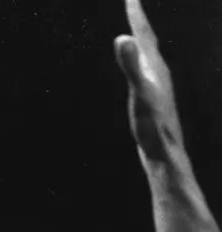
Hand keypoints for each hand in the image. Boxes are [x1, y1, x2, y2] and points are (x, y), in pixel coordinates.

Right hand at [114, 0, 184, 164]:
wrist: (167, 157)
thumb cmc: (153, 128)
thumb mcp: (140, 95)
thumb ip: (132, 67)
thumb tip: (123, 38)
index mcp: (155, 68)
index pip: (144, 35)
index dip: (136, 15)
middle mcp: (160, 75)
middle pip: (149, 43)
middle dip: (140, 24)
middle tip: (132, 5)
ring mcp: (159, 90)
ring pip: (151, 60)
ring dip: (143, 45)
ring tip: (137, 36)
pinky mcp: (156, 104)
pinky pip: (148, 76)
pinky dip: (142, 66)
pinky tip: (142, 75)